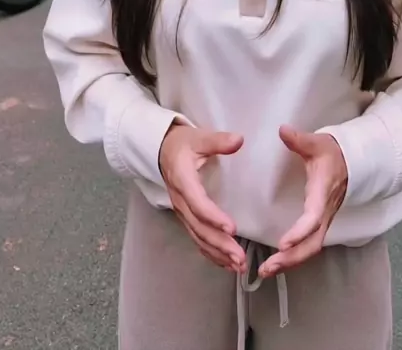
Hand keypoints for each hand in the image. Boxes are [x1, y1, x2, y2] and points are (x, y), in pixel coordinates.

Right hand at [159, 122, 246, 272]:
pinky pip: (197, 238)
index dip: (213, 217)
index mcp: (183, 180)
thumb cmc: (182, 143)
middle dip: (219, 244)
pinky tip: (226, 262)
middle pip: (198, 227)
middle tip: (240, 257)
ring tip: (238, 264)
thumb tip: (238, 140)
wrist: (162, 150)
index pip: (197, 203)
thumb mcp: (198, 137)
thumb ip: (218, 140)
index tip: (232, 228)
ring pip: (198, 237)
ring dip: (217, 253)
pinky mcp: (185, 217)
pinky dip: (211, 253)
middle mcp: (180, 200)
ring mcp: (182, 211)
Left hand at [259, 125, 347, 277]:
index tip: (282, 243)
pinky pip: (309, 245)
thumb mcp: (317, 143)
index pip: (313, 218)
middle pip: (312, 244)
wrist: (353, 161)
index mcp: (322, 193)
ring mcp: (324, 220)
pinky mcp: (320, 223)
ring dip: (290, 261)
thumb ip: (299, 139)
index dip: (299, 232)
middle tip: (267, 267)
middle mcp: (324, 212)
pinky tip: (277, 262)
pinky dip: (294, 256)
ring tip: (266, 270)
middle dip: (291, 258)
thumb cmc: (332, 153)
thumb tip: (282, 130)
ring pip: (311, 248)